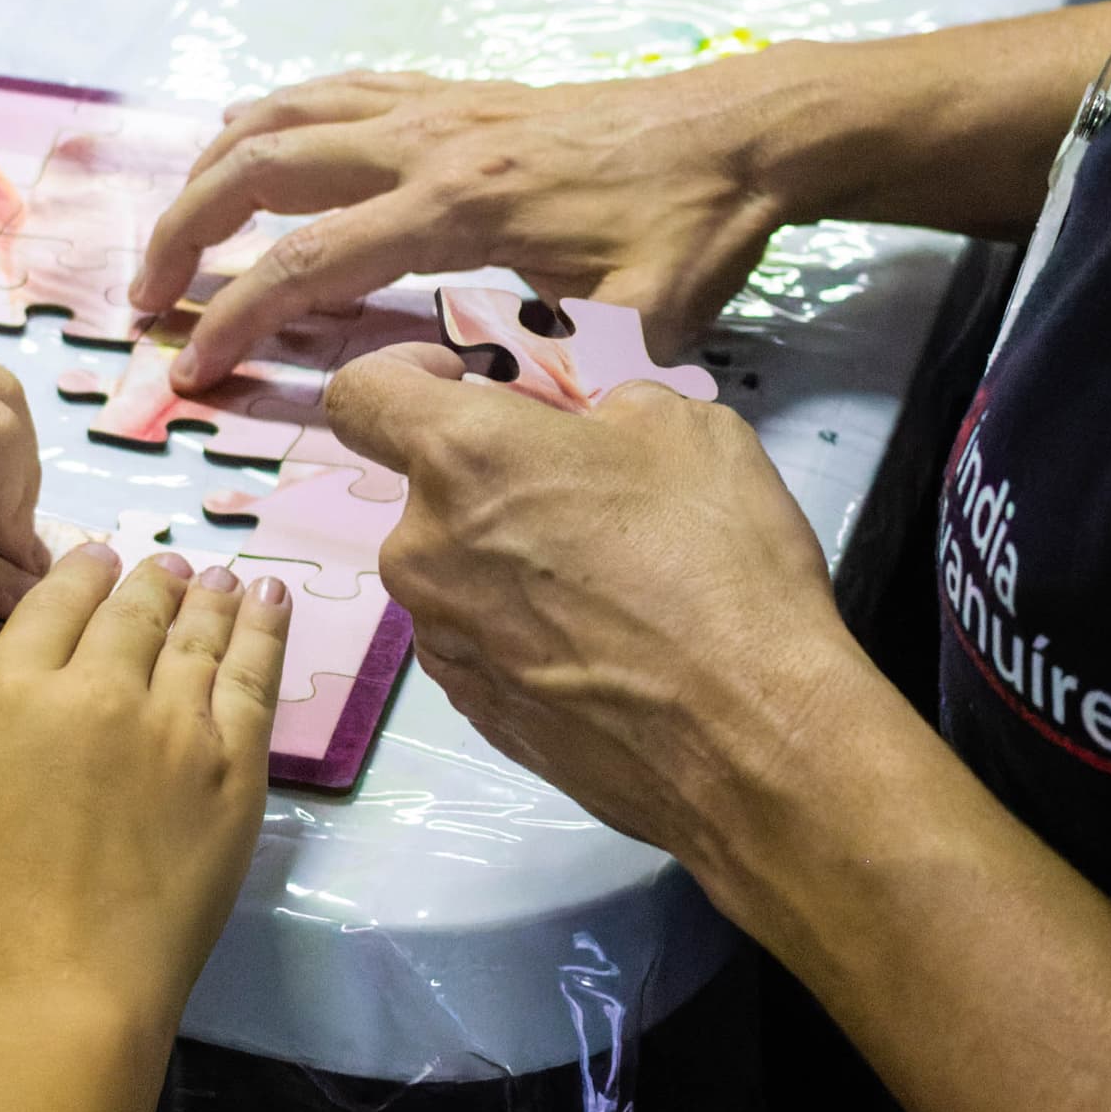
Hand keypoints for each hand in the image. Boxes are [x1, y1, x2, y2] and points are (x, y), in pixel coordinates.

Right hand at [0, 548, 289, 1027]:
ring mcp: (178, 729)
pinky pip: (257, 678)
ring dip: (210, 596)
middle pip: (135, 610)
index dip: (82, 572)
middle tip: (166, 566)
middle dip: (150, 580)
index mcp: (15, 691)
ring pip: (201, 634)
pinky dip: (266, 630)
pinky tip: (270, 603)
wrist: (57, 995)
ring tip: (222, 577)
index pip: (58, 602)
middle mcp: (102, 690)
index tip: (99, 558)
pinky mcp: (235, 773)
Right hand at [133, 65, 792, 389]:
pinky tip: (254, 142)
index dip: (239, 318)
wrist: (743, 132)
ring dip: (216, 165)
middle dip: (187, 229)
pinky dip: (276, 116)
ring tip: (177, 224)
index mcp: (460, 205)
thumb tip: (503, 435)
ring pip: (286, 112)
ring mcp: (438, 106)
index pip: (311, 261)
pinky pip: (337, 90)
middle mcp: (427, 142)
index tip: (195, 370)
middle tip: (149, 296)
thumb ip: (569, 379)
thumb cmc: (696, 227)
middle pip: (263, 166)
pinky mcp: (457, 91)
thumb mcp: (644, 324)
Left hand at [322, 347, 863, 869]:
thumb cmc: (719, 566)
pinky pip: (482, 640)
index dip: (401, 373)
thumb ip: (607, 407)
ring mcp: (442, 641)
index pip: (361, 394)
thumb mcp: (688, 428)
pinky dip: (524, 629)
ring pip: (458, 570)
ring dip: (510, 560)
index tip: (464, 383)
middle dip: (496, 481)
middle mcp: (425, 551)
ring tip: (612, 585)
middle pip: (430, 491)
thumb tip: (587, 428)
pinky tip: (606, 646)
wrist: (749, 737)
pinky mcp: (475, 711)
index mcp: (462, 460)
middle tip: (588, 498)